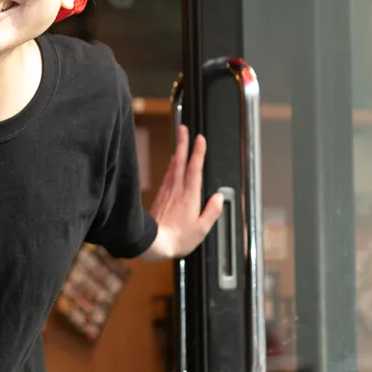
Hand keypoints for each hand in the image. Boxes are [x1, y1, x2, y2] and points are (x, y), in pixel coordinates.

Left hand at [144, 125, 224, 260]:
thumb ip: (211, 211)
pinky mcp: (160, 196)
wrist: (153, 243)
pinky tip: (172, 162)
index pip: (194, 169)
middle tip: (184, 128)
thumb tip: (218, 198)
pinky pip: (167, 175)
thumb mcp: (202, 228)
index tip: (199, 138)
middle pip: (180, 161)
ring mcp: (167, 191)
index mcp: (189, 196)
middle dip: (183, 143)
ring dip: (177, 151)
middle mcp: (177, 190)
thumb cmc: (178, 238)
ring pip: (172, 166)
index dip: (197, 152)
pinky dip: (171, 165)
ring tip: (180, 140)